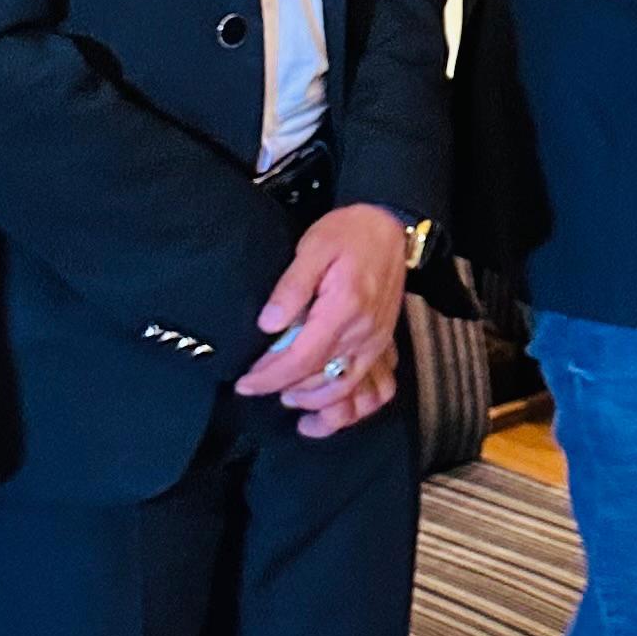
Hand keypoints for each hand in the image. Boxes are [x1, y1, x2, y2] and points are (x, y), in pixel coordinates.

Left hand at [238, 203, 410, 435]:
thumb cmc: (349, 233)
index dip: (270, 377)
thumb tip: (268, 324)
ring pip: (348, 392)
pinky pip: (375, 389)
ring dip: (316, 404)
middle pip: (323, 382)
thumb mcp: (313, 247)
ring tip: (288, 397)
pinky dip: (353, 407)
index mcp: (344, 310)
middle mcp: (364, 334)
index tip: (245, 384)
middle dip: (285, 390)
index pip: (302, 359)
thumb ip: (291, 286)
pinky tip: (330, 407)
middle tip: (258, 385)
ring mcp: (377, 342)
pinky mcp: (383, 344)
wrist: (391, 228)